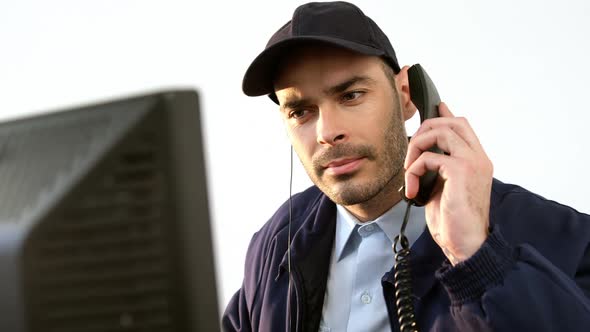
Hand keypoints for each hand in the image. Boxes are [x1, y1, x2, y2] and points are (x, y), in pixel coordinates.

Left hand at [404, 102, 492, 264]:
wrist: (465, 245)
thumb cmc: (454, 222)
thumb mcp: (443, 188)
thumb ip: (438, 167)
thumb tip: (424, 154)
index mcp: (477, 161)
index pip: (463, 126)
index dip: (446, 115)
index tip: (436, 107)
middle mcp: (478, 158)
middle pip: (452, 122)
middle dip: (424, 130)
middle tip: (410, 153)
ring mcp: (472, 163)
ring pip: (440, 132)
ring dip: (416, 147)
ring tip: (409, 170)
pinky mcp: (461, 172)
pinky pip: (430, 157)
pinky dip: (414, 170)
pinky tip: (411, 188)